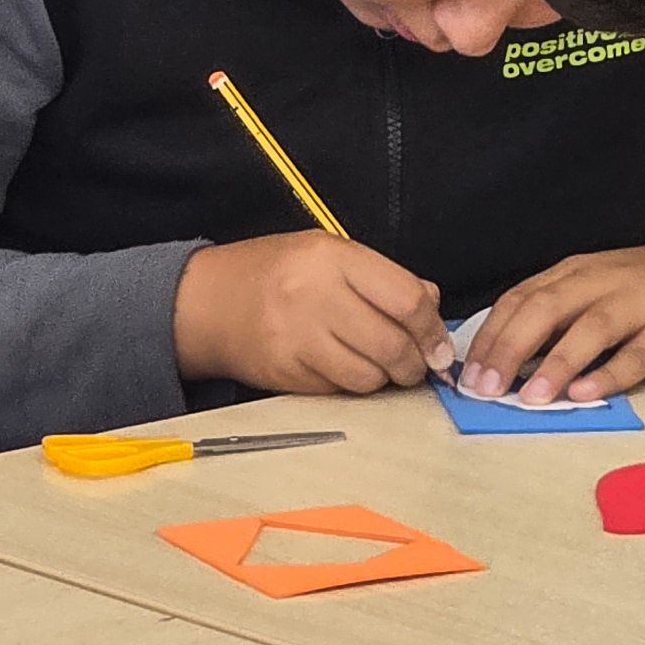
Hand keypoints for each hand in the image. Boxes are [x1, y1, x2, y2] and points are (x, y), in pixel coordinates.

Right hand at [173, 232, 451, 397]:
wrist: (204, 301)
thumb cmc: (272, 273)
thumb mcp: (326, 254)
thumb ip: (382, 276)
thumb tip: (433, 306)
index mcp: (331, 257)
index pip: (406, 299)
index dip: (432, 329)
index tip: (440, 346)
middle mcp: (313, 295)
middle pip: (391, 344)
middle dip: (414, 364)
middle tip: (416, 366)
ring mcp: (296, 337)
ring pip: (368, 376)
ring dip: (383, 379)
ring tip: (379, 368)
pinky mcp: (283, 372)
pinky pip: (337, 390)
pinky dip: (349, 386)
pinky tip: (342, 368)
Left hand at [456, 234, 644, 404]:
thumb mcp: (600, 285)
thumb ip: (559, 312)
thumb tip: (505, 357)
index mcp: (578, 271)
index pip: (522, 298)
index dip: (491, 334)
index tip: (465, 370)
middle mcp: (604, 281)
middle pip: (547, 308)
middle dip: (510, 348)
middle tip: (484, 386)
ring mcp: (642, 303)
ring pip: (590, 328)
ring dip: (555, 363)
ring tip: (527, 397)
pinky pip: (639, 354)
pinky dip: (610, 374)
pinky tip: (585, 395)